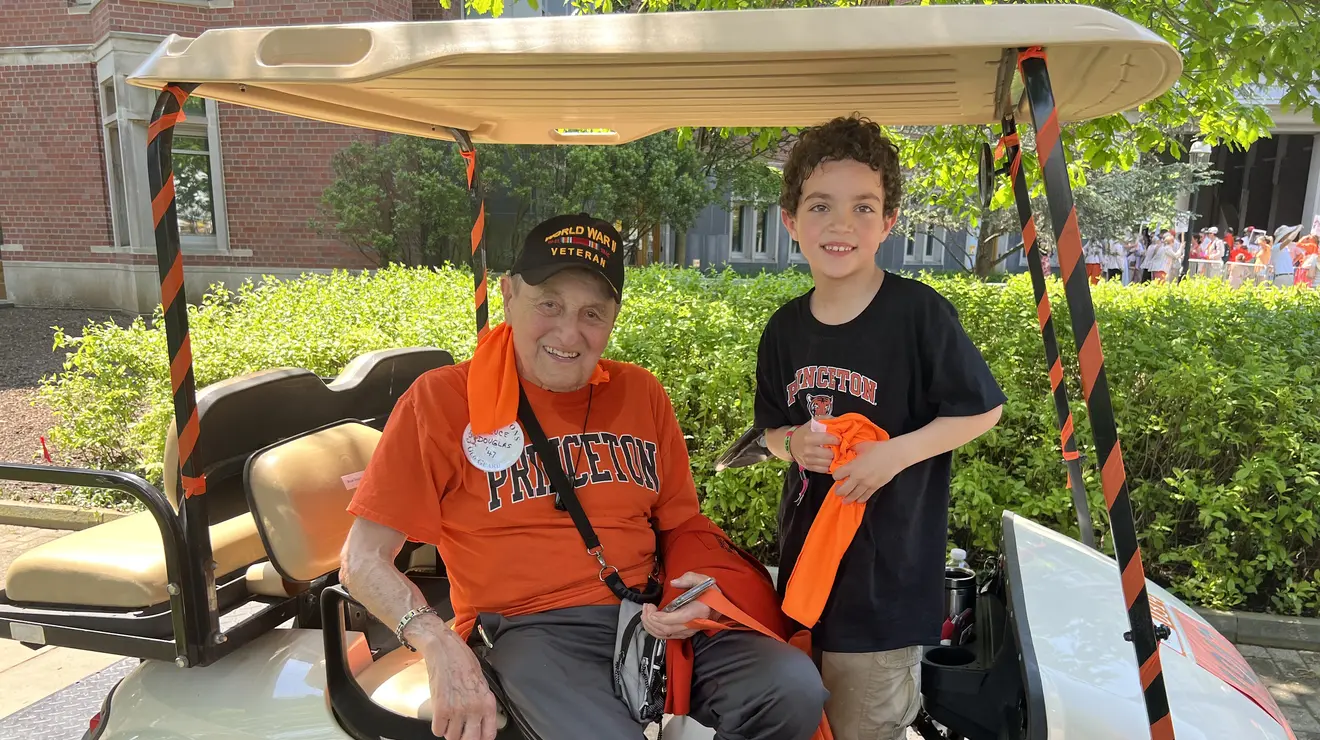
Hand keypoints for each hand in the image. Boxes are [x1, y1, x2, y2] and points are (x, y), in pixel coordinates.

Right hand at [413, 615, 498, 738]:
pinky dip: (438, 726)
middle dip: (464, 737)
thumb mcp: (481, 682)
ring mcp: (457, 710)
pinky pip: (438, 731)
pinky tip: (440, 715)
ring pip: (452, 737)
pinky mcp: (440, 709)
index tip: (475, 736)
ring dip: (449, 730)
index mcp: (487, 702)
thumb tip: (479, 721)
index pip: (488, 734)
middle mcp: (474, 708)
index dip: (480, 737)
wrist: (444, 649)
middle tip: (460, 730)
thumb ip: (482, 703)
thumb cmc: (462, 661)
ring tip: (449, 717)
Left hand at [641, 572, 718, 640]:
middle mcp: (693, 624)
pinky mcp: (683, 633)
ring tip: (645, 612)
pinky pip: (666, 636)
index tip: (652, 611)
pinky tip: (649, 621)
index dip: (663, 617)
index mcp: (698, 610)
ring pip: (665, 635)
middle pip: (668, 629)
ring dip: (650, 625)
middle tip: (646, 607)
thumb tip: (674, 583)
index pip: (679, 619)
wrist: (718, 606)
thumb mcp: (702, 580)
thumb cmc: (709, 592)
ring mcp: (688, 631)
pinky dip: (654, 630)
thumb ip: (688, 578)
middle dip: (651, 620)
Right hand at [789, 423, 837, 473]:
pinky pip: (823, 470)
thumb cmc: (804, 432)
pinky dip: (828, 466)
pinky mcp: (809, 467)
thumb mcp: (812, 422)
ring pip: (827, 463)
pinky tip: (828, 460)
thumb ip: (825, 419)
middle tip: (837, 448)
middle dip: (835, 451)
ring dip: (833, 459)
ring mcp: (808, 460)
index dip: (836, 439)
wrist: (790, 444)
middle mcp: (808, 450)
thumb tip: (839, 420)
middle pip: (829, 454)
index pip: (827, 439)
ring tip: (834, 454)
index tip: (838, 439)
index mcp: (808, 437)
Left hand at [831, 438, 910, 503]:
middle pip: (843, 490)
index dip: (836, 475)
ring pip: (853, 496)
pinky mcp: (875, 488)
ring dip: (848, 499)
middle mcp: (858, 477)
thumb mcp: (862, 446)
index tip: (838, 475)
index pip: (837, 475)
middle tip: (838, 490)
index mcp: (853, 466)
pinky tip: (858, 500)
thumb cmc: (879, 449)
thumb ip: (852, 449)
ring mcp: (866, 484)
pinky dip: (860, 500)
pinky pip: (865, 497)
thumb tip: (847, 449)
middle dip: (839, 491)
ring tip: (845, 500)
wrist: (895, 455)